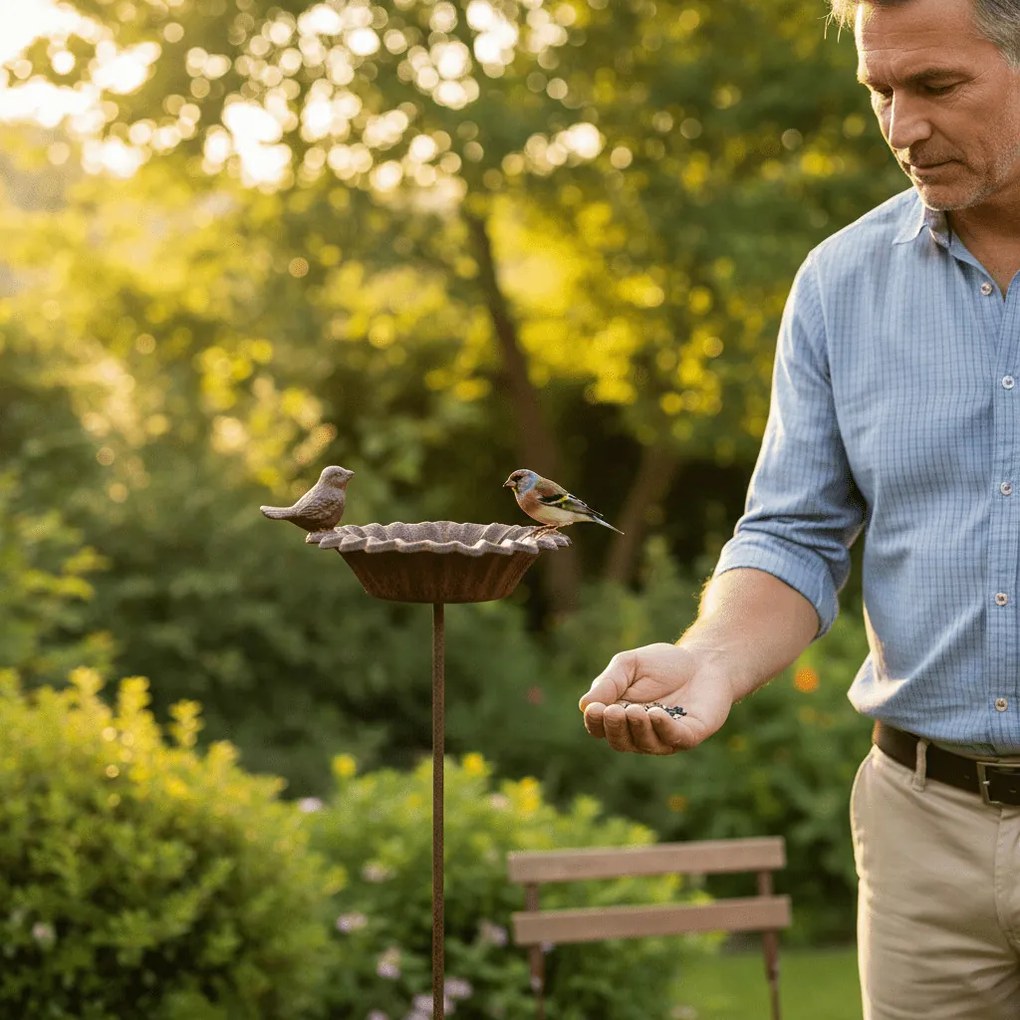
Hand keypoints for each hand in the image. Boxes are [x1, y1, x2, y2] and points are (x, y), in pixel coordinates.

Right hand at [578, 642, 734, 754]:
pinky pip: (673, 739)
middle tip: (614, 711)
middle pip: (620, 741)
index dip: (595, 722)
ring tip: (636, 710)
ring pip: (645, 744)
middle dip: (615, 728)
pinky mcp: (689, 735)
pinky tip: (655, 714)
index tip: (594, 708)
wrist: (705, 660)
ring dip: (638, 729)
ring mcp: (665, 736)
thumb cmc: (664, 663)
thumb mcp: (630, 665)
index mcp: (621, 715)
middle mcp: (640, 732)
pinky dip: (662, 729)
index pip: (601, 727)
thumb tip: (583, 705)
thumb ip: (609, 683)